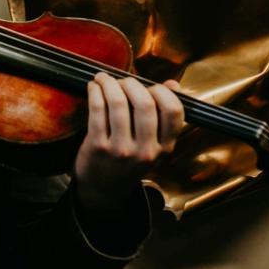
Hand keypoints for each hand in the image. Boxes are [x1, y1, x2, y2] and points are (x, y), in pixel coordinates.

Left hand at [73, 73, 184, 216]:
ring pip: (118, 103)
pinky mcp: (98, 147)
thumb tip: (172, 84)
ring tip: (104, 79)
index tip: (151, 86)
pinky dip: (95, 92)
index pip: (174, 111)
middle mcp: (146, 151)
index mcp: (165, 147)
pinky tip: (94, 87)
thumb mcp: (154, 144)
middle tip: (123, 81)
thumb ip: (164, 115)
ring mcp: (121, 150)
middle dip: (132, 84)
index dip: (163, 91)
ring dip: (110, 83)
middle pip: (145, 103)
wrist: (105, 188)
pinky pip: (97, 109)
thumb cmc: (130, 159)